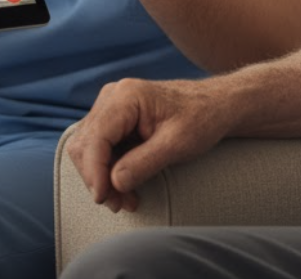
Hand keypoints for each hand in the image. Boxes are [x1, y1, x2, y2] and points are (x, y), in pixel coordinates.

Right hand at [65, 77, 229, 212]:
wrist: (214, 106)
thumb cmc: (200, 119)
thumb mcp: (177, 144)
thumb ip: (144, 162)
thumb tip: (113, 182)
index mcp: (127, 96)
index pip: (95, 138)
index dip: (95, 172)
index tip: (105, 199)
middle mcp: (113, 97)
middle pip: (85, 145)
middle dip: (98, 179)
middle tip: (121, 204)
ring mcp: (111, 107)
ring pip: (88, 150)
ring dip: (102, 179)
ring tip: (127, 200)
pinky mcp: (115, 119)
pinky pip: (99, 149)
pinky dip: (108, 171)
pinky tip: (126, 187)